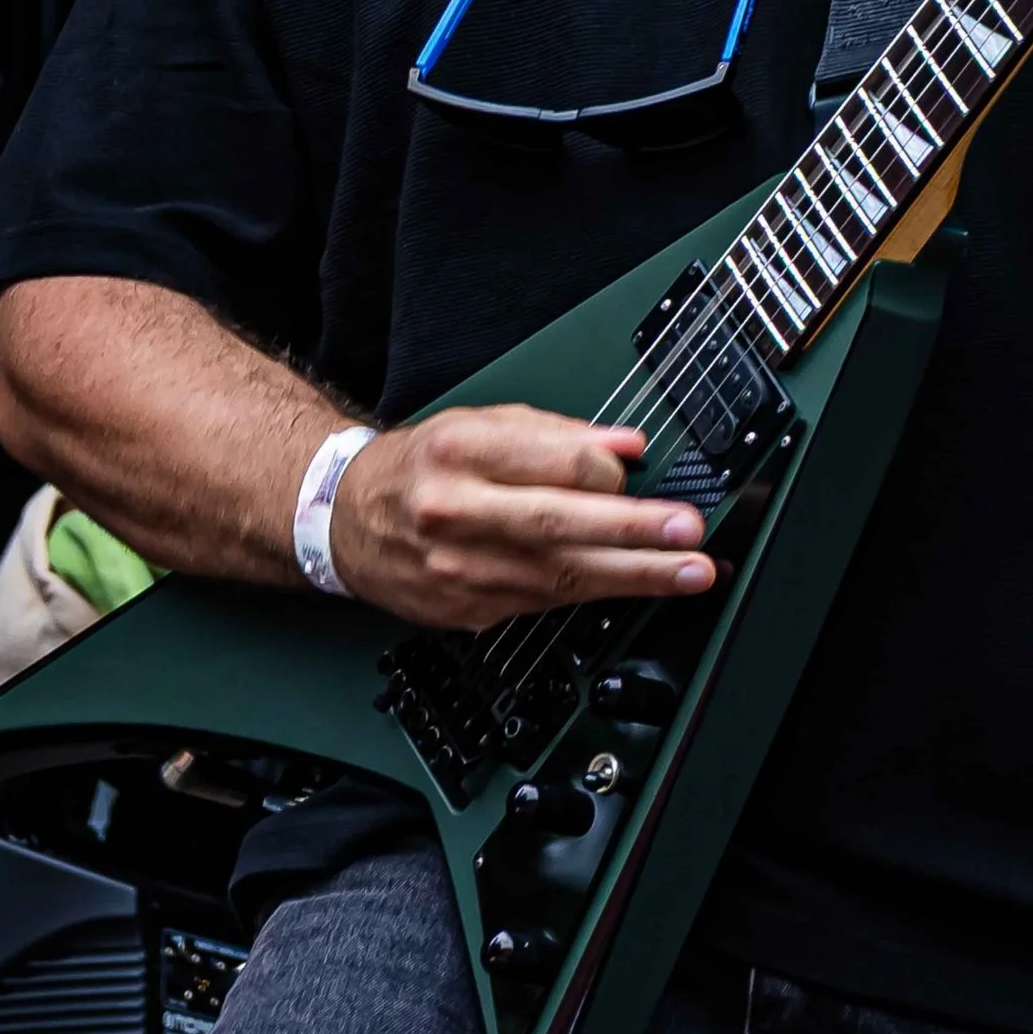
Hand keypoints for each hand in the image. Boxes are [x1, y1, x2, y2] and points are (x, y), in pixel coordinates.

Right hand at [328, 403, 714, 629]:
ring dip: (635, 577)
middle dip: (634, 532)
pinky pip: (543, 601)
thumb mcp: (480, 424)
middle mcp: (456, 511)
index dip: (608, 469)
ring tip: (689, 572)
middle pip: (559, 524)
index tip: (646, 471)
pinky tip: (635, 588)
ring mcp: (460, 569)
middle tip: (688, 533)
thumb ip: (557, 434)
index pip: (550, 462)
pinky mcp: (468, 610)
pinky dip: (594, 594)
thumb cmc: (420, 465)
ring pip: (559, 575)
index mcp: (461, 451)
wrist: (343, 520)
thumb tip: (627, 446)